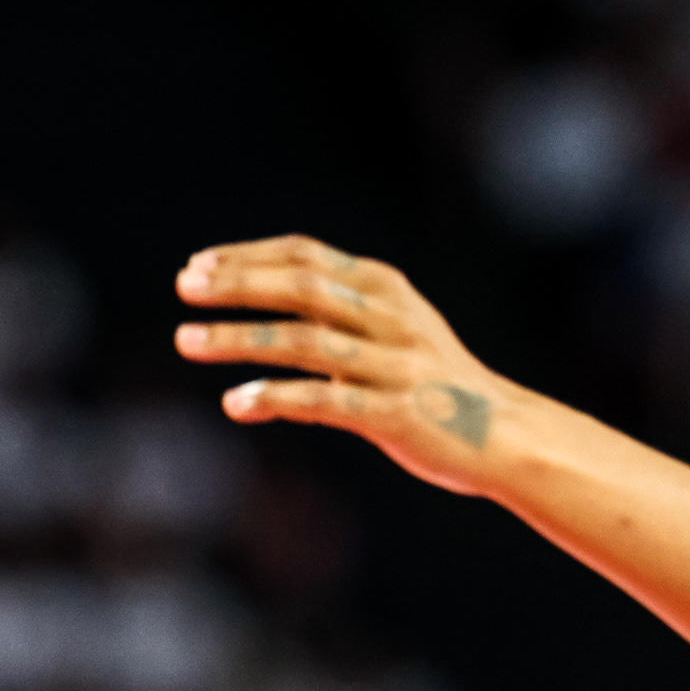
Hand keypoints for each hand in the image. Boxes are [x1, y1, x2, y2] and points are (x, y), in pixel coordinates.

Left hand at [174, 234, 527, 496]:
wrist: (505, 436)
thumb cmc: (435, 384)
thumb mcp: (392, 332)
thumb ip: (335, 316)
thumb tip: (254, 303)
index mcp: (387, 288)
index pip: (306, 254)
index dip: (248, 256)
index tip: (199, 264)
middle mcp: (391, 318)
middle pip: (301, 286)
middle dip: (237, 284)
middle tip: (184, 288)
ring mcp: (395, 365)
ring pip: (305, 340)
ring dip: (240, 337)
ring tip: (187, 339)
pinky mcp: (395, 414)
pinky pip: (324, 401)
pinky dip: (274, 398)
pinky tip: (234, 403)